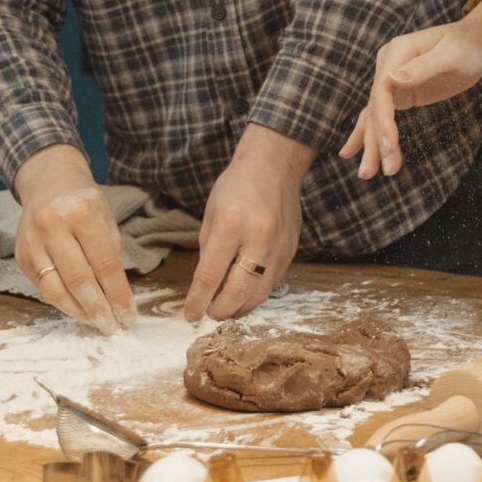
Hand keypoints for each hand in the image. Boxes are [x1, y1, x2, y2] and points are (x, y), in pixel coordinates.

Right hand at [11, 145, 134, 333]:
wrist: (49, 182)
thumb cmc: (84, 202)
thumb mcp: (106, 219)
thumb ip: (110, 254)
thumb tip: (117, 297)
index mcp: (81, 214)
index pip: (104, 264)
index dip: (118, 295)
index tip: (128, 316)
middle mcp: (52, 227)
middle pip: (78, 280)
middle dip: (97, 309)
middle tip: (111, 327)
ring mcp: (31, 242)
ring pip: (55, 289)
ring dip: (77, 311)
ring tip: (94, 322)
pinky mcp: (20, 256)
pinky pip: (42, 287)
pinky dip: (61, 301)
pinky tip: (76, 308)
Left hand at [184, 124, 310, 321]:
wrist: (275, 166)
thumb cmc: (237, 186)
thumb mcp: (211, 215)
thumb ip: (209, 252)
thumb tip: (206, 287)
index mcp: (231, 225)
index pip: (210, 276)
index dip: (197, 301)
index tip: (190, 314)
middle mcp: (259, 238)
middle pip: (238, 292)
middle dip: (220, 311)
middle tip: (209, 314)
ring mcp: (279, 246)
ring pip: (260, 294)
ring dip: (240, 308)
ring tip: (226, 308)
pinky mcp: (291, 251)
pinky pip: (272, 283)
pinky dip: (256, 293)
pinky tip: (244, 291)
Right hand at [341, 0, 481, 181]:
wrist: (476, 41)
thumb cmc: (468, 45)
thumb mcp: (453, 55)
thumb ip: (426, 66)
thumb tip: (395, 80)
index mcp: (398, 52)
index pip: (382, 90)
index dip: (383, 120)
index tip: (389, 146)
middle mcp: (388, 65)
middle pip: (376, 107)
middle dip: (378, 140)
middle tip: (377, 172)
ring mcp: (391, 79)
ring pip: (374, 115)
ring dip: (371, 145)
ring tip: (366, 174)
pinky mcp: (399, 92)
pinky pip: (380, 115)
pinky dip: (368, 134)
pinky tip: (352, 152)